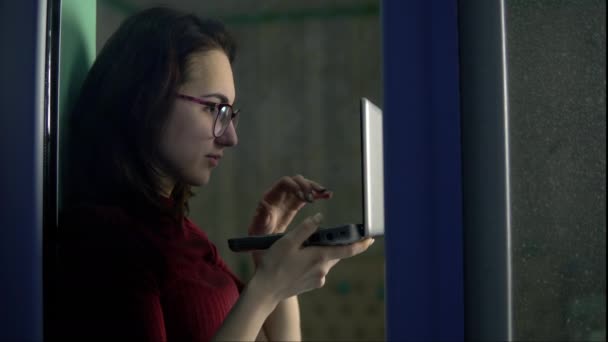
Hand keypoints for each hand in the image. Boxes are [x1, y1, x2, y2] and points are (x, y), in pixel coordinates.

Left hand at [248, 175, 331, 236]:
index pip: (284, 182)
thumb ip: (262, 215)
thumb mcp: (259, 226)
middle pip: (296, 181)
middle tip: (314, 196)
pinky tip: (328, 196)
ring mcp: (288, 198)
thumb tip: (263, 203)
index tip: (304, 195)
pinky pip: (307, 195)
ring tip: (326, 193)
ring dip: (315, 188)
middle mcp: (280, 194)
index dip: (295, 185)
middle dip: (306, 186)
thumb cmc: (259, 234)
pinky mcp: (295, 205)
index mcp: (271, 196)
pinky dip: (317, 194)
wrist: (262, 242)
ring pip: (303, 186)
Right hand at [252, 213, 374, 301]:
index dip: (361, 244)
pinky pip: (319, 268)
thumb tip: (320, 218)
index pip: (348, 249)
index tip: (370, 238)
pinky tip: (297, 260)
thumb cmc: (275, 264)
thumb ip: (306, 229)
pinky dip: (313, 261)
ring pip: (326, 260)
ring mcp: (318, 279)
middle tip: (318, 236)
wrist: (266, 290)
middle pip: (335, 252)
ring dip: (319, 252)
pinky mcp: (312, 284)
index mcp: (319, 257)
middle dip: (331, 243)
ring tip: (300, 248)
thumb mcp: (288, 241)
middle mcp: (323, 270)